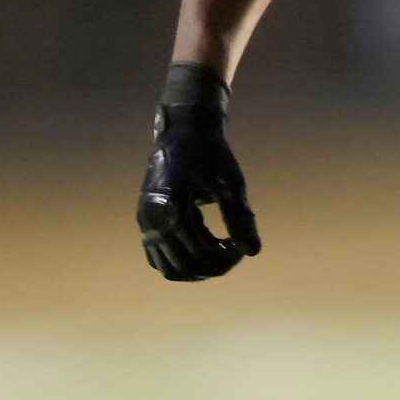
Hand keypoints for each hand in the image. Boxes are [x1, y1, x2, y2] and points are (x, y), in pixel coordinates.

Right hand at [137, 64, 260, 281]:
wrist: (185, 131)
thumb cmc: (212, 153)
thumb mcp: (231, 183)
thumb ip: (240, 218)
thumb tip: (254, 252)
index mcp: (171, 206)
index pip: (200, 252)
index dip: (228, 256)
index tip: (244, 244)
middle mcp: (152, 218)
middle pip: (184, 266)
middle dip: (215, 266)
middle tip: (235, 249)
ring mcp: (145, 222)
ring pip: (170, 269)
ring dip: (199, 269)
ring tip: (222, 251)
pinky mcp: (146, 222)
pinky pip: (160, 258)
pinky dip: (184, 262)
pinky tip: (206, 245)